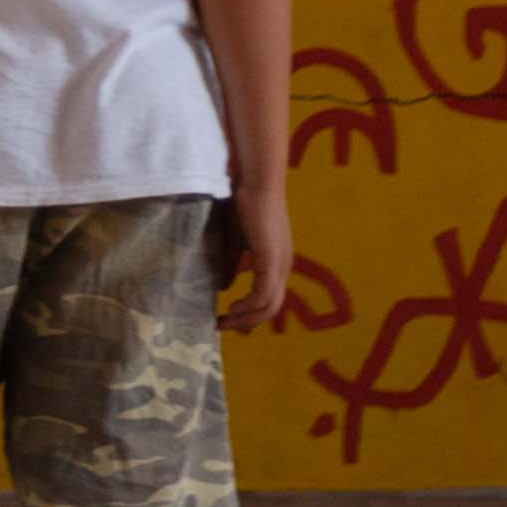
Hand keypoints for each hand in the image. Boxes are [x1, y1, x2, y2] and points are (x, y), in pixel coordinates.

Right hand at [217, 180, 296, 326]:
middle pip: (271, 309)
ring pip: (269, 306)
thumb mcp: (234, 240)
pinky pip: (263, 295)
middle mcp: (284, 267)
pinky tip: (231, 306)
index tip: (227, 317)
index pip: (269, 298)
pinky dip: (248, 307)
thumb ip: (232, 263)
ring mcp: (280, 265)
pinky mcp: (271, 261)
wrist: (255, 181)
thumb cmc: (243, 204)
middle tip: (223, 325)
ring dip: (245, 318)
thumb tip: (225, 287)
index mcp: (277, 262)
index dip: (250, 313)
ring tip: (223, 320)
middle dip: (247, 321)